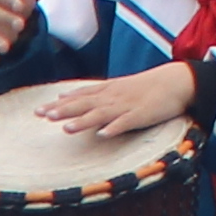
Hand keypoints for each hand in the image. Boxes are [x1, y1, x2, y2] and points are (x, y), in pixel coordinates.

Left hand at [33, 59, 195, 139]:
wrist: (176, 81)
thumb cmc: (145, 87)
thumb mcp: (115, 87)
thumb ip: (91, 93)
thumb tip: (65, 96)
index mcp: (107, 91)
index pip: (79, 96)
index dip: (59, 104)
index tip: (38, 110)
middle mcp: (113, 97)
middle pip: (84, 104)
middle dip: (63, 111)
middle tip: (42, 116)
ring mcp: (127, 106)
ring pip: (101, 114)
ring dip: (84, 121)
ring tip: (67, 128)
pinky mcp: (142, 115)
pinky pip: (127, 122)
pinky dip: (115, 127)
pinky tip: (103, 134)